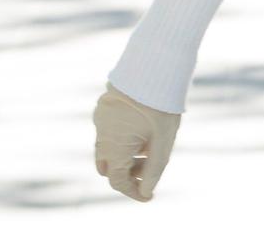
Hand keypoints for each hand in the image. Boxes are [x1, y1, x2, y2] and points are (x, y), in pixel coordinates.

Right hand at [92, 81, 181, 201]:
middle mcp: (101, 136)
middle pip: (109, 167)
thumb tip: (147, 191)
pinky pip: (108, 131)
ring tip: (149, 147)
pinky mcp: (104, 107)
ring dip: (125, 155)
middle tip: (149, 168)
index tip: (148, 195)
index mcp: (114, 148)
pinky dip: (122, 139)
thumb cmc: (160, 105)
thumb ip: (154, 168)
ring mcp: (100, 120)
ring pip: (108, 148)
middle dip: (128, 173)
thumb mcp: (163, 141)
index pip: (117, 181)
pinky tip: (142, 129)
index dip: (133, 192)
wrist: (152, 68)